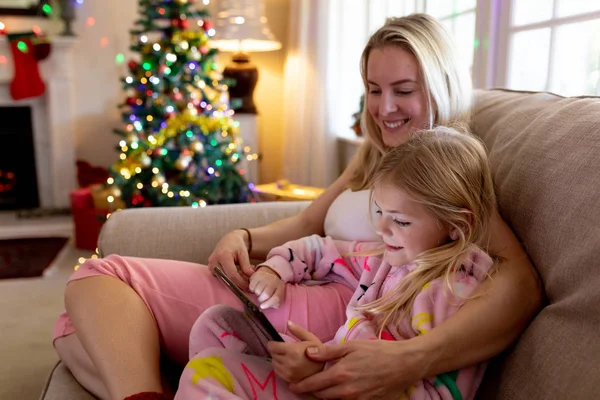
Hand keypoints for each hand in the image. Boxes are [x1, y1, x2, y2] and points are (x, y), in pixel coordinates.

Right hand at [208, 229, 253, 289]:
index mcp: (223, 256)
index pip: (232, 275)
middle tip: (248, 285)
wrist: (228, 240)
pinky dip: (231, 279)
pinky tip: (239, 275)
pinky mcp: (211, 269)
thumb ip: (246, 266)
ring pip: (224, 280)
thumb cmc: (236, 245)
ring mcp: (211, 266)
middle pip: (227, 279)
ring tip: (245, 277)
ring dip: (235, 282)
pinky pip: (221, 278)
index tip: (249, 287)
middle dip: (238, 284)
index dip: (241, 283)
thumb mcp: (243, 253)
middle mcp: (214, 261)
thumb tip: (251, 278)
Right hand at [249, 267, 284, 308]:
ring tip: (259, 292)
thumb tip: (266, 306)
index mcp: (281, 287)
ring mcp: (266, 277)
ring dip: (257, 294)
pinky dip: (252, 290)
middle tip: (261, 299)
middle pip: (266, 294)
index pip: (276, 298)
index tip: (262, 306)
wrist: (266, 276)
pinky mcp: (257, 275)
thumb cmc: (272, 289)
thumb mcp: (276, 295)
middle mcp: (274, 280)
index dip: (268, 304)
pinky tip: (255, 288)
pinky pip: (252, 286)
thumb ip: (274, 303)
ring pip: (258, 291)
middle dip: (262, 299)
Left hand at [268, 321, 324, 382]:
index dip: (273, 343)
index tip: (276, 343)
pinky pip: (277, 371)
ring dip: (277, 359)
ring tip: (287, 357)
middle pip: (272, 354)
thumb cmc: (318, 353)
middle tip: (284, 350)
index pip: (272, 347)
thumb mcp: (311, 338)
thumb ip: (298, 330)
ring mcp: (288, 373)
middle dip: (276, 351)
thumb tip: (287, 322)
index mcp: (293, 351)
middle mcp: (288, 363)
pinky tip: (288, 365)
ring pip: (274, 363)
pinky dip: (280, 367)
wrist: (325, 371)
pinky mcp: (288, 380)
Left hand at [290, 340, 423, 398]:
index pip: (314, 384)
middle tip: (306, 386)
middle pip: (321, 397)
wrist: (404, 364)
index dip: (301, 386)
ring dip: (326, 396)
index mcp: (341, 374)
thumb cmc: (378, 351)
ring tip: (322, 388)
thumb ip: (328, 351)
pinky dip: (341, 399)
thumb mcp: (352, 346)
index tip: (293, 385)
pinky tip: (341, 392)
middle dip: (311, 392)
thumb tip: (308, 353)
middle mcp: (347, 391)